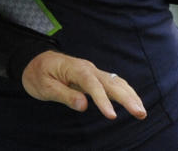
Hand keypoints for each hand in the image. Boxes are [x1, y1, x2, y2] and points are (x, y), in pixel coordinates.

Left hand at [21, 50, 146, 120]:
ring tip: (142, 112)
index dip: (103, 100)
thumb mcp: (44, 86)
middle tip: (140, 113)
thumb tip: (83, 105)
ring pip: (116, 82)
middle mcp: (87, 68)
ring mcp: (93, 71)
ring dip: (130, 95)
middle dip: (126, 98)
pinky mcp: (95, 76)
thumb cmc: (38, 74)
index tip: (111, 116)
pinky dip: (126, 91)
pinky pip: (114, 83)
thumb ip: (64, 95)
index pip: (92, 84)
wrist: (36, 61)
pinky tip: (134, 101)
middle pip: (110, 82)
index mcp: (74, 68)